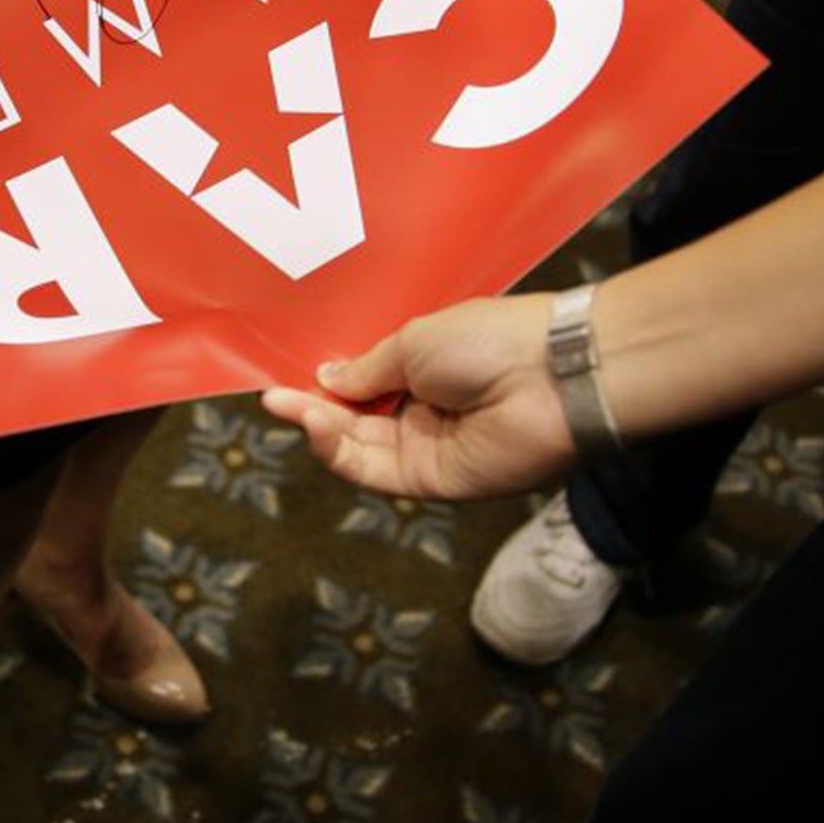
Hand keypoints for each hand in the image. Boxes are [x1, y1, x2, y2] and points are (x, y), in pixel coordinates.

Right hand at [261, 292, 574, 498]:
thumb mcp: (413, 341)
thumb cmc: (489, 340)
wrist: (550, 375)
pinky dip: (339, 451)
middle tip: (274, 396)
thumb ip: (367, 368)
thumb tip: (326, 377)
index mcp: (426, 370)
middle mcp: (425, 411)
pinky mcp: (433, 481)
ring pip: (358, 447)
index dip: (328, 381)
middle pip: (355, 420)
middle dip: (314, 408)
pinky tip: (317, 423)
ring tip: (285, 404)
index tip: (291, 373)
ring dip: (319, 429)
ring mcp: (428, 448)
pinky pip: (374, 470)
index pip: (364, 383)